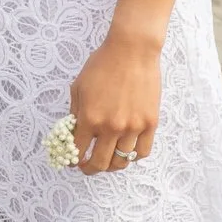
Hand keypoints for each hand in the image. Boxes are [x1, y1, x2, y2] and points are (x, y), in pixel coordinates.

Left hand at [70, 31, 161, 173]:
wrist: (131, 52)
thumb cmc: (101, 65)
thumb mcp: (79, 87)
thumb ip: (76, 112)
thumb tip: (74, 131)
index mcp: (90, 117)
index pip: (78, 149)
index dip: (72, 159)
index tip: (70, 161)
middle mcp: (111, 127)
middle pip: (100, 162)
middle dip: (90, 169)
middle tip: (86, 168)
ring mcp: (133, 127)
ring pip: (122, 161)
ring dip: (112, 166)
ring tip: (107, 162)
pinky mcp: (150, 124)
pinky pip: (142, 152)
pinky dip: (133, 157)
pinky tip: (126, 153)